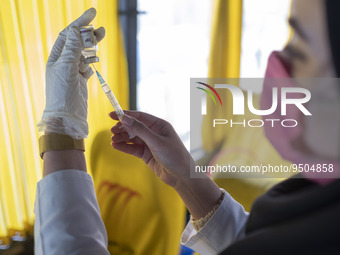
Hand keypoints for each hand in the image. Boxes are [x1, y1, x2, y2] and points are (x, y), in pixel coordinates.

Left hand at [38, 8, 104, 138]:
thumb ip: (72, 48)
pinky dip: (91, 64)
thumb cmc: (64, 94)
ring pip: (83, 55)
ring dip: (91, 48)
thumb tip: (76, 29)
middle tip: (101, 29)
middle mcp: (63, 63)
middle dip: (88, 34)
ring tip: (101, 40)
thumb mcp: (67, 68)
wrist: (68, 118)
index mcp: (57, 57)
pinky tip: (94, 63)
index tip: (93, 13)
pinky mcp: (80, 82)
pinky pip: (86, 67)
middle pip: (77, 42)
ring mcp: (72, 73)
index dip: (80, 23)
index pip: (69, 34)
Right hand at [110, 111, 195, 187]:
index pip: (140, 116)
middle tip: (112, 130)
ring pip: (132, 138)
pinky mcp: (146, 154)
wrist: (181, 176)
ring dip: (122, 138)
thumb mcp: (156, 141)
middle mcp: (154, 133)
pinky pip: (133, 148)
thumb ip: (140, 130)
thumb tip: (125, 119)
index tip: (112, 114)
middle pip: (134, 127)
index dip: (126, 115)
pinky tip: (116, 146)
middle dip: (122, 128)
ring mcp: (150, 144)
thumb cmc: (174, 156)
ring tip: (113, 139)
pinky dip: (124, 147)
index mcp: (159, 125)